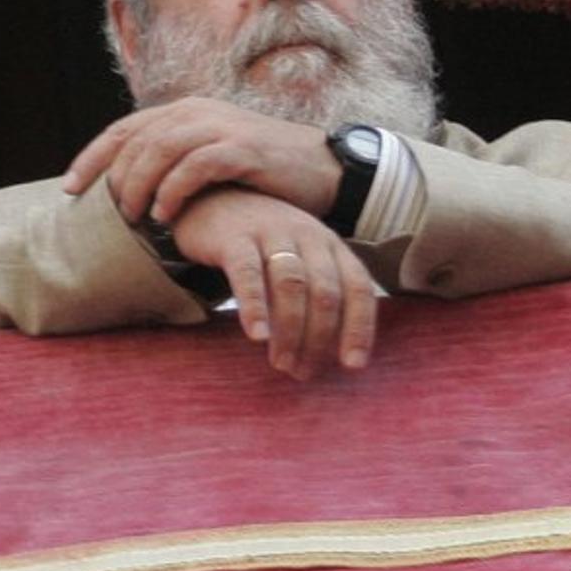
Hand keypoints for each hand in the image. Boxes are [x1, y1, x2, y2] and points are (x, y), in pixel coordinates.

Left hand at [60, 98, 341, 225]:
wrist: (323, 170)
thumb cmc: (264, 175)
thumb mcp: (213, 161)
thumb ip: (176, 165)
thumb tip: (133, 192)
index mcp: (185, 112)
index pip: (124, 130)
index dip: (92, 159)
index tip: (68, 190)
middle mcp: (198, 112)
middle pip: (136, 140)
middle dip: (114, 178)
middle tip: (109, 214)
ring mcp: (221, 127)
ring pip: (160, 151)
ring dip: (139, 186)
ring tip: (133, 218)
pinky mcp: (243, 149)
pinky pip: (195, 167)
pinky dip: (173, 191)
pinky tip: (164, 216)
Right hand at [171, 188, 376, 379]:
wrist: (212, 198)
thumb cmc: (260, 243)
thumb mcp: (298, 260)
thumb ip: (314, 296)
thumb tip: (324, 357)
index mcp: (330, 244)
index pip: (358, 287)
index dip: (359, 327)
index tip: (352, 364)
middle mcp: (308, 235)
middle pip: (325, 293)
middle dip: (318, 339)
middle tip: (302, 372)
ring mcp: (272, 232)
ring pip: (293, 286)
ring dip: (291, 330)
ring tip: (281, 363)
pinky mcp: (235, 237)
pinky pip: (248, 274)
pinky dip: (255, 306)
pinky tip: (256, 335)